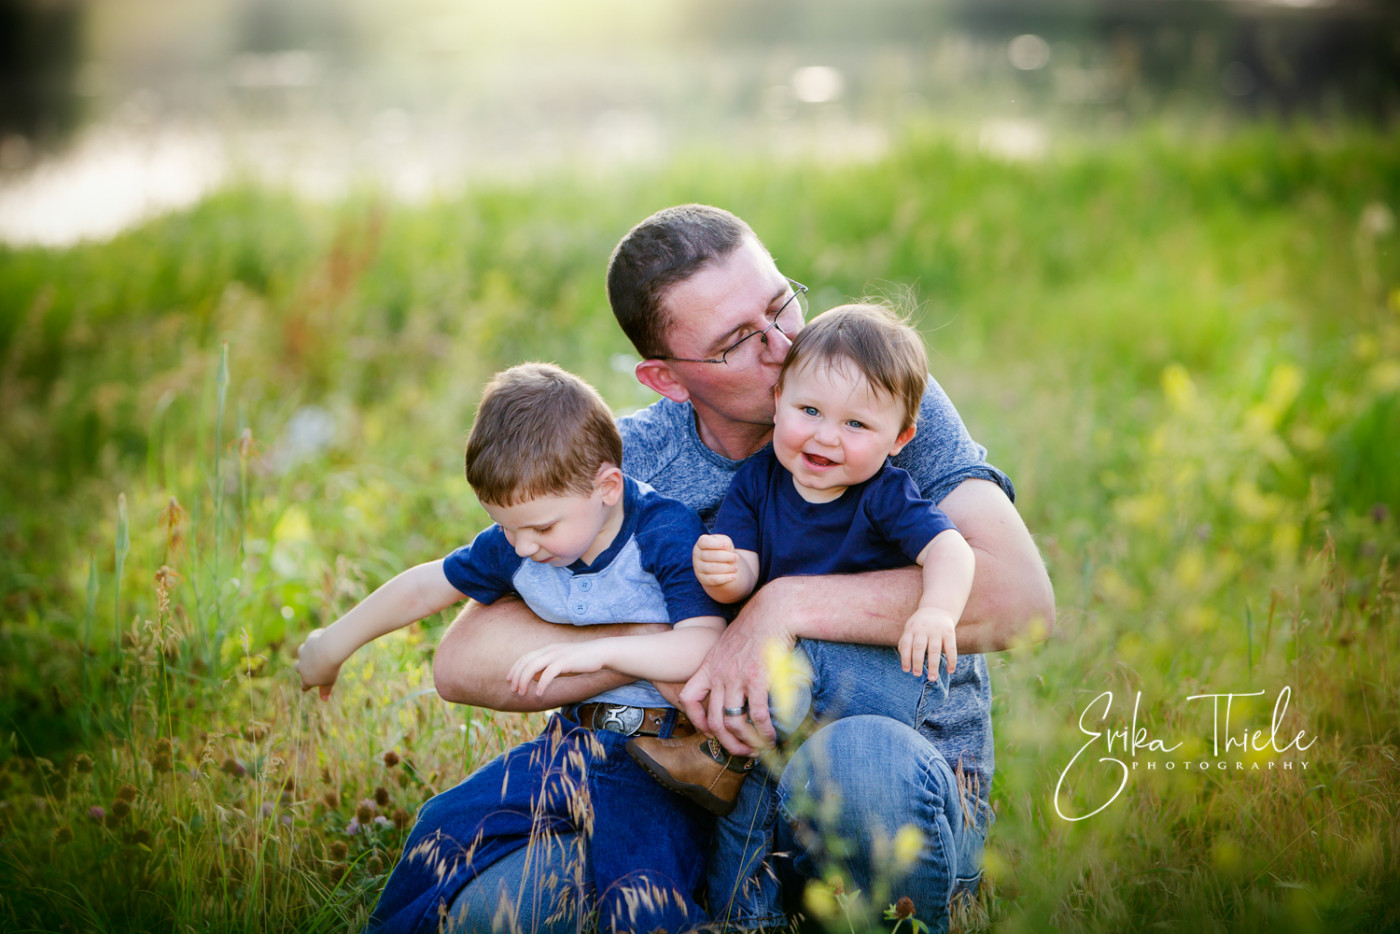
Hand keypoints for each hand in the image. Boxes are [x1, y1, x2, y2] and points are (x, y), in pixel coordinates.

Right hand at [296, 629, 341, 699]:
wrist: (329, 650)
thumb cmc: (330, 668)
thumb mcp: (329, 681)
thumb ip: (325, 690)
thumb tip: (324, 699)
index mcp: (306, 678)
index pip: (304, 685)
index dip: (307, 686)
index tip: (308, 686)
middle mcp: (301, 665)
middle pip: (296, 667)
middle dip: (301, 666)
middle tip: (308, 666)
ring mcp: (304, 652)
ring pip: (301, 651)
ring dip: (307, 652)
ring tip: (317, 651)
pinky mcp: (309, 640)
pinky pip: (311, 639)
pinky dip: (316, 638)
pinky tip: (323, 636)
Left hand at [507, 641, 607, 697]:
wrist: (600, 653)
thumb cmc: (581, 660)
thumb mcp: (561, 663)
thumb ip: (547, 668)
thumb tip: (534, 677)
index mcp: (547, 649)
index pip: (525, 658)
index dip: (515, 669)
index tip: (510, 681)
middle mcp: (549, 650)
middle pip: (526, 662)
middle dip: (517, 677)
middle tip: (515, 690)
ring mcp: (557, 655)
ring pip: (533, 667)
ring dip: (525, 681)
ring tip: (523, 693)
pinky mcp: (565, 661)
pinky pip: (548, 673)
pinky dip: (541, 684)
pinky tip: (540, 694)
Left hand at [680, 580, 794, 755]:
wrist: (772, 611)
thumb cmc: (754, 627)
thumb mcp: (728, 644)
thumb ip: (724, 664)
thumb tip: (731, 683)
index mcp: (709, 666)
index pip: (689, 698)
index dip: (695, 719)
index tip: (710, 730)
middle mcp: (719, 675)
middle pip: (713, 720)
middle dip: (726, 742)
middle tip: (740, 751)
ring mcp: (737, 678)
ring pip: (732, 722)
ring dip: (745, 742)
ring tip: (757, 748)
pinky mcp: (757, 679)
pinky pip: (757, 715)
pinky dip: (764, 731)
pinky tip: (771, 736)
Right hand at [693, 534, 739, 587]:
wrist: (721, 566)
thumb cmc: (723, 550)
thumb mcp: (724, 542)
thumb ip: (725, 541)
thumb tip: (725, 547)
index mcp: (701, 543)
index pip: (704, 542)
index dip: (715, 544)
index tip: (727, 546)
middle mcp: (697, 555)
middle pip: (710, 555)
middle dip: (726, 557)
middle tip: (736, 558)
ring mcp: (698, 568)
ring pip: (712, 568)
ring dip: (727, 568)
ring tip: (736, 568)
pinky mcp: (703, 579)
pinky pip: (713, 579)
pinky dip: (725, 578)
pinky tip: (733, 576)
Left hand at [899, 607, 957, 678]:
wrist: (938, 608)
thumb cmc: (920, 625)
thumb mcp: (910, 629)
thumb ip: (905, 642)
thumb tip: (904, 660)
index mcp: (911, 629)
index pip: (906, 644)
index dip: (905, 658)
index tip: (906, 670)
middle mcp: (923, 629)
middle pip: (919, 647)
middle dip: (918, 662)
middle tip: (917, 675)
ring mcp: (937, 630)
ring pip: (935, 649)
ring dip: (933, 665)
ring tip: (932, 678)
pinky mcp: (949, 632)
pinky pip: (951, 648)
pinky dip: (951, 660)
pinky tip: (950, 671)